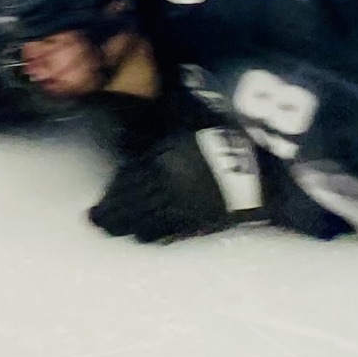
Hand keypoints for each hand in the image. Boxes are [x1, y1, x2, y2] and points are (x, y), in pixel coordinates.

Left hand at [88, 127, 265, 242]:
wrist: (264, 165)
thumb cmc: (225, 133)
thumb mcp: (186, 117)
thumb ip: (157, 121)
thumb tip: (125, 124)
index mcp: (161, 164)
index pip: (127, 185)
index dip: (109, 197)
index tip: (93, 206)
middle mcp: (168, 192)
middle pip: (134, 207)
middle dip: (112, 217)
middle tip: (94, 224)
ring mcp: (187, 209)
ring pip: (151, 222)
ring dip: (129, 228)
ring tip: (114, 234)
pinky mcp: (206, 222)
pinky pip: (175, 232)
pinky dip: (157, 236)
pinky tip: (146, 239)